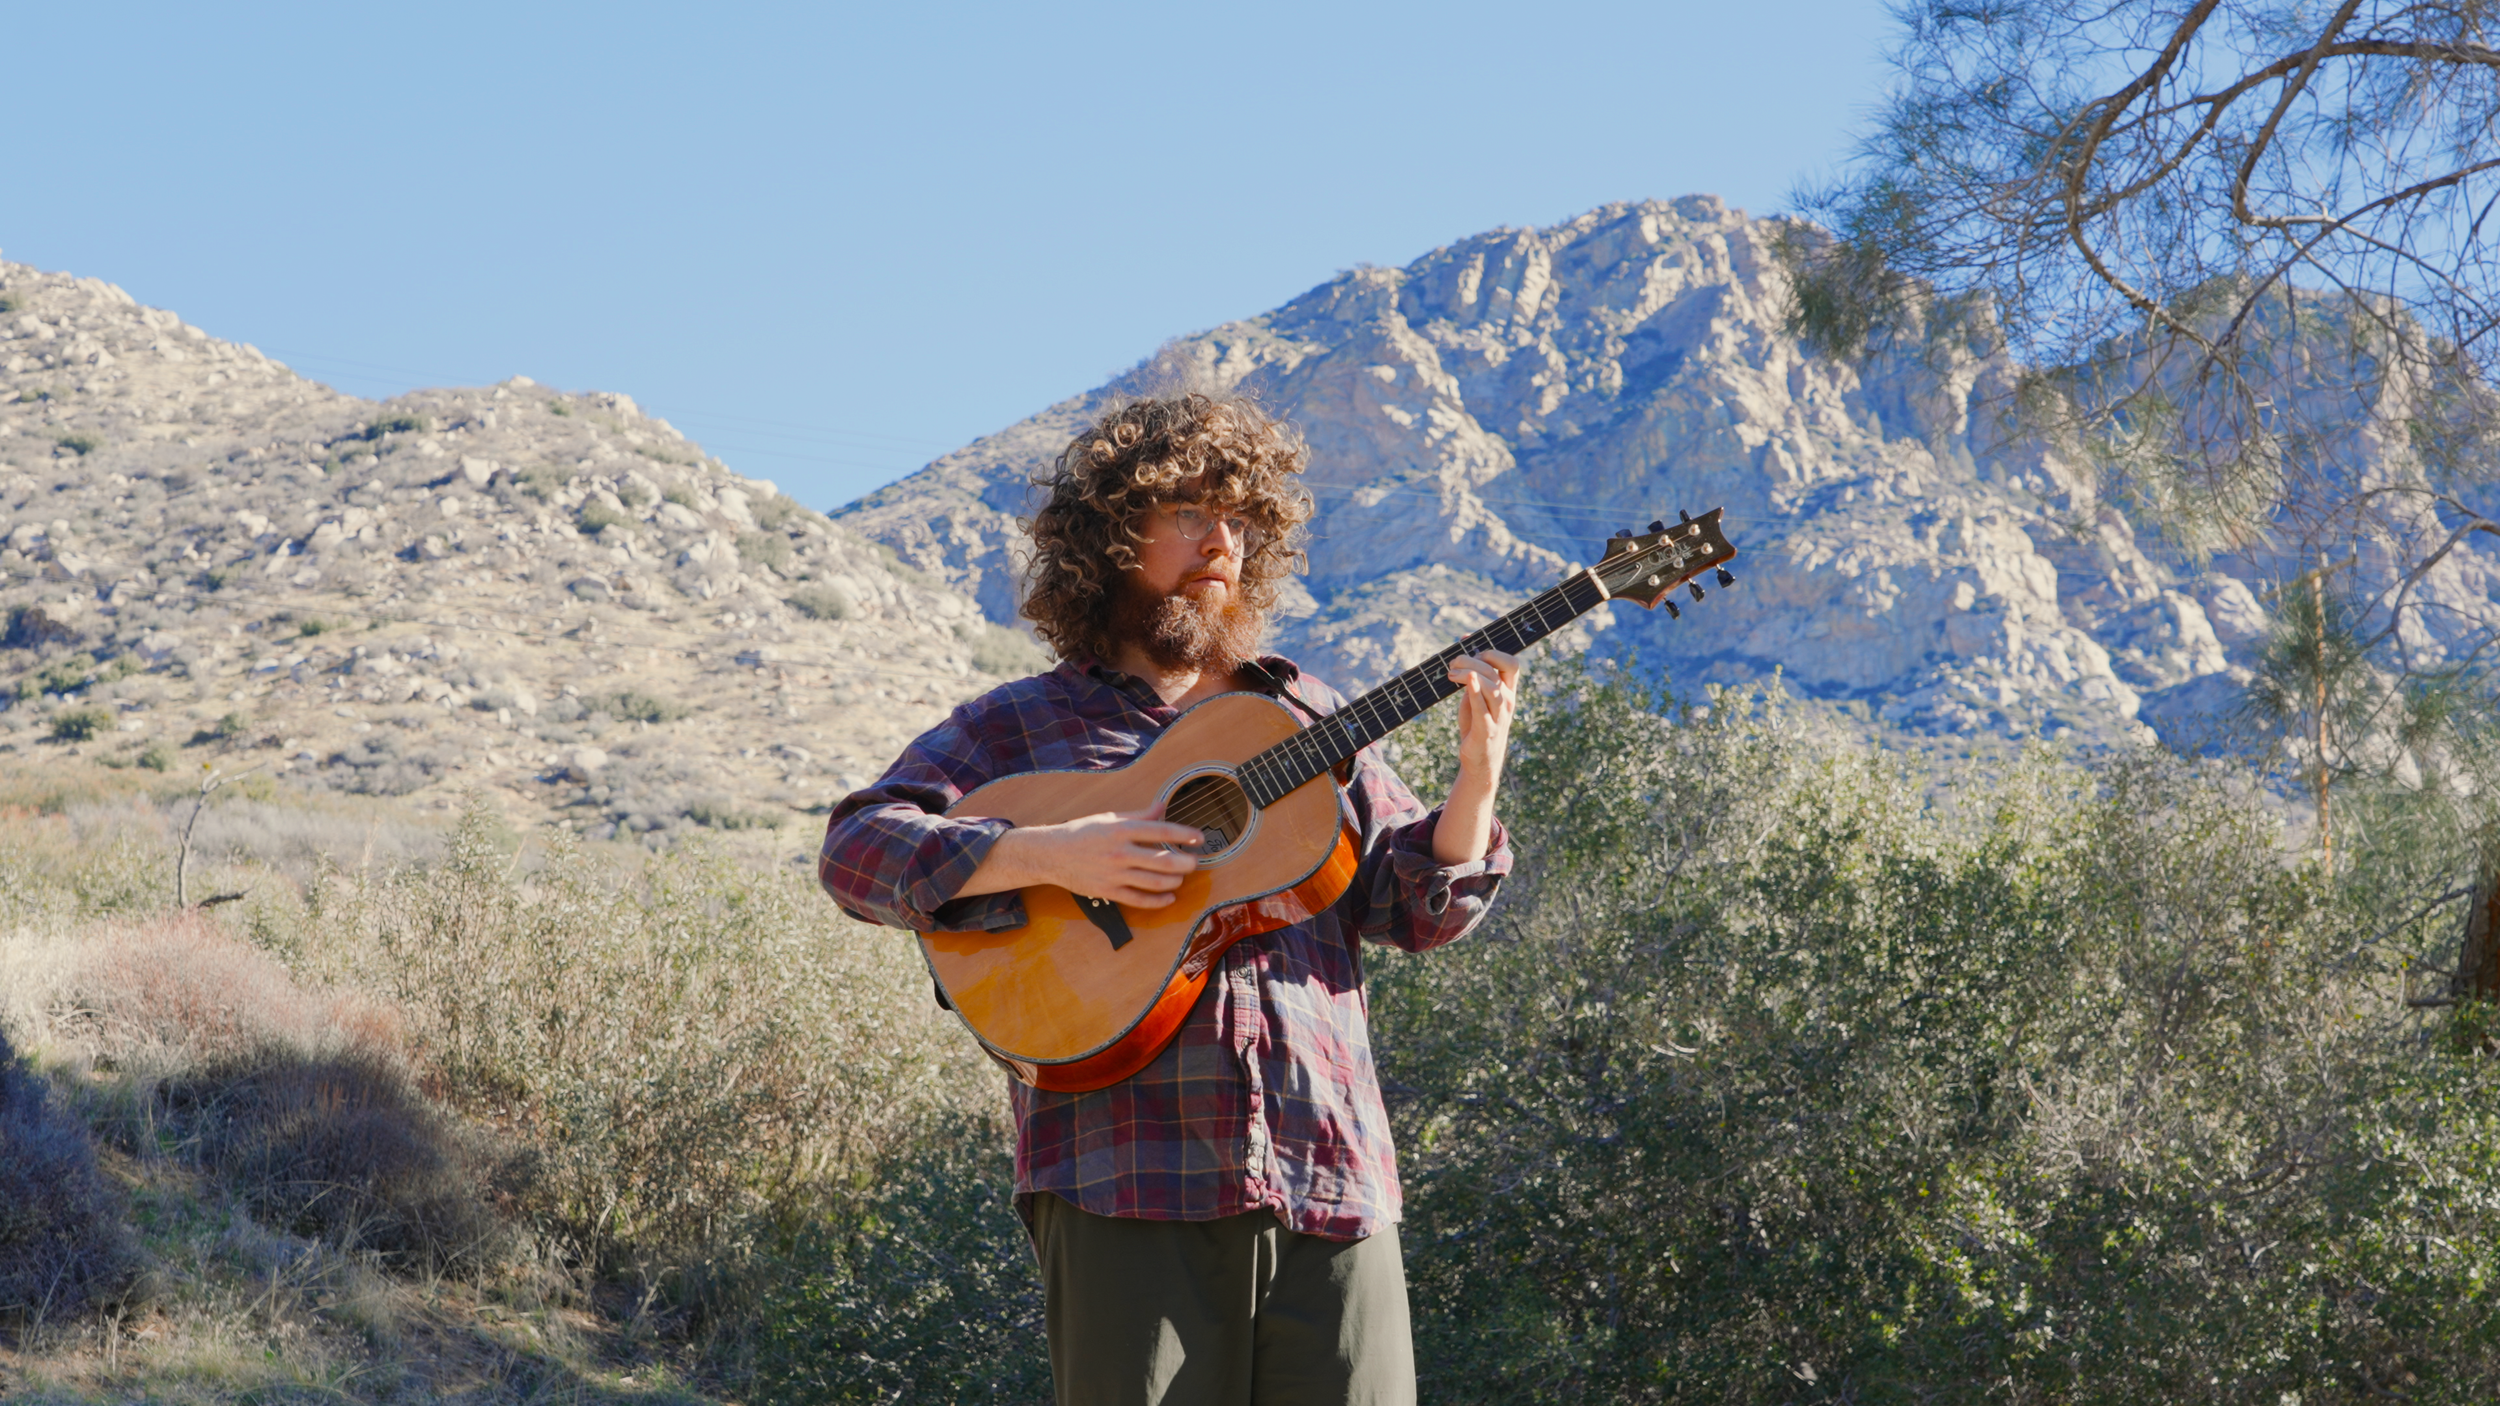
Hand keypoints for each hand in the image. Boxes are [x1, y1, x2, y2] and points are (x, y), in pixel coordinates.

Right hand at [958, 807, 1202, 907]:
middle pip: (1163, 861)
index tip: (1199, 837)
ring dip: (1175, 881)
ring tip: (1182, 876)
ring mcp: (1114, 874)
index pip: (1161, 831)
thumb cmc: (1082, 832)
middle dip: (1185, 863)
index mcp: (1120, 829)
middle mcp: (1119, 852)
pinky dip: (1159, 901)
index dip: (1184, 834)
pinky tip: (1170, 897)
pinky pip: (1140, 900)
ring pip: (1155, 882)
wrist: (1052, 854)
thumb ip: (1139, 815)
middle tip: (1195, 861)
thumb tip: (1162, 806)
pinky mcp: (1109, 891)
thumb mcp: (1109, 818)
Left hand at [1448, 648, 1521, 784]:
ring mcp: (1498, 716)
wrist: (1479, 760)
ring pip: (1491, 686)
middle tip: (1453, 663)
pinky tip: (1468, 679)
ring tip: (1450, 673)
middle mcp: (1507, 702)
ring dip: (1469, 673)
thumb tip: (1465, 638)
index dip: (1493, 652)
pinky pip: (1482, 706)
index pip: (1511, 664)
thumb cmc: (1477, 724)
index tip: (1472, 651)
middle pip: (1495, 671)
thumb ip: (1473, 670)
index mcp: (1508, 692)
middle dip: (1472, 660)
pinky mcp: (1486, 729)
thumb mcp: (1475, 695)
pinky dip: (1475, 690)